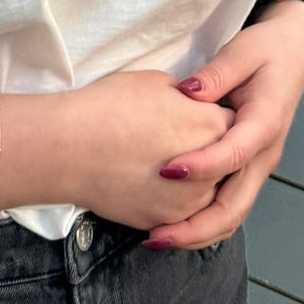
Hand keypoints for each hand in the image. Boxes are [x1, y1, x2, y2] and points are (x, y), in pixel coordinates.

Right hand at [65, 70, 233, 229]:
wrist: (71, 148)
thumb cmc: (111, 106)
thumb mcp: (158, 82)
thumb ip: (189, 97)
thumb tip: (193, 104)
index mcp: (212, 126)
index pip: (231, 122)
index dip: (213, 117)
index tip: (199, 115)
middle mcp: (211, 170)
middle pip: (224, 161)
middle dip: (210, 151)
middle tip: (183, 141)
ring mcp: (189, 202)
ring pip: (205, 191)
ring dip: (195, 180)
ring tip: (166, 163)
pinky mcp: (165, 221)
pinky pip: (180, 212)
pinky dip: (172, 200)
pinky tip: (151, 182)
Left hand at [140, 7, 303, 251]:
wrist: (294, 49)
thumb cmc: (267, 48)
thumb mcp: (242, 51)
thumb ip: (216, 74)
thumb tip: (187, 92)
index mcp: (264, 125)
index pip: (232, 156)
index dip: (200, 167)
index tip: (165, 171)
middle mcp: (265, 154)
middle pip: (234, 207)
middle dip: (195, 228)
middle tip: (154, 235)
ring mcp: (259, 165)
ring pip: (233, 215)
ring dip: (198, 233)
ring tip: (157, 238)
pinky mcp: (249, 167)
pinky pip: (229, 205)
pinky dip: (204, 222)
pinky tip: (174, 224)